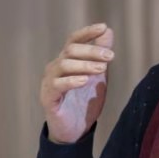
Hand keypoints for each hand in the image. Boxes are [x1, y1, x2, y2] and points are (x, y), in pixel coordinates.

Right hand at [40, 23, 114, 143]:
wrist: (76, 129)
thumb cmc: (84, 100)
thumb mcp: (98, 76)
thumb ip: (101, 55)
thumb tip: (108, 32)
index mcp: (68, 61)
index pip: (74, 40)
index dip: (87, 32)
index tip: (103, 27)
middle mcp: (56, 67)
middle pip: (70, 50)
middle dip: (92, 51)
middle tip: (110, 56)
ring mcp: (50, 82)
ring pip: (63, 65)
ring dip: (84, 65)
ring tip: (102, 69)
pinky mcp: (48, 97)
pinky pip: (57, 85)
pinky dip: (71, 81)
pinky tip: (84, 81)